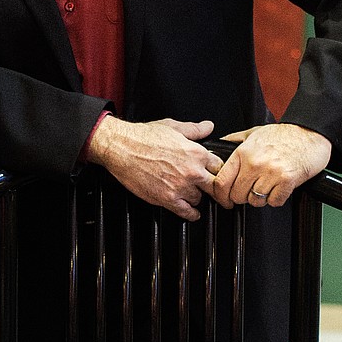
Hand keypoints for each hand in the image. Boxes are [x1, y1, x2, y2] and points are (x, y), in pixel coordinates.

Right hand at [86, 115, 221, 220]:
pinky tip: (193, 213)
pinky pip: (186, 212)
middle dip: (211, 186)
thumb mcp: (173, 127)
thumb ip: (194, 130)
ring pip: (199, 199)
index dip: (215, 169)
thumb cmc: (144, 137)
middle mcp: (192, 171)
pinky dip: (191, 214)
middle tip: (209, 188)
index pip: (219, 166)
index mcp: (196, 153)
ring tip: (192, 195)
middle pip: (214, 186)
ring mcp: (181, 187)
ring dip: (196, 197)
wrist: (122, 148)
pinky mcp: (167, 199)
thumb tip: (208, 127)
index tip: (212, 172)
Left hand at [210, 124, 332, 209]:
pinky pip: (274, 201)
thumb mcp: (253, 133)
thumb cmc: (284, 134)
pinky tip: (278, 188)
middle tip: (249, 191)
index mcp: (243, 153)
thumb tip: (217, 149)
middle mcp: (255, 163)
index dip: (220, 196)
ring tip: (266, 187)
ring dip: (260, 198)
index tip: (224, 199)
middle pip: (237, 195)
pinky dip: (276, 199)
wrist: (310, 133)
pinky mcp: (287, 180)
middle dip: (242, 197)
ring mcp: (271, 172)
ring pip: (255, 201)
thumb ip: (234, 141)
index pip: (222, 182)